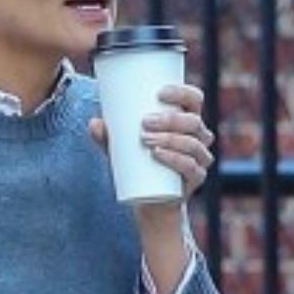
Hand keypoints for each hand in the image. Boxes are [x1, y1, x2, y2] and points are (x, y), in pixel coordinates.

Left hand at [86, 81, 214, 201]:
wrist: (150, 201)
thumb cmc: (140, 164)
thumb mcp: (122, 147)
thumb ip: (108, 136)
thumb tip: (94, 123)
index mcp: (188, 121)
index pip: (194, 100)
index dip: (182, 92)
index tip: (159, 93)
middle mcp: (198, 138)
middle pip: (193, 122)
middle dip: (170, 119)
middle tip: (145, 122)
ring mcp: (199, 159)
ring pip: (192, 144)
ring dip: (170, 139)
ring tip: (145, 139)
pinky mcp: (196, 179)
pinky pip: (191, 167)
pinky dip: (175, 159)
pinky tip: (159, 154)